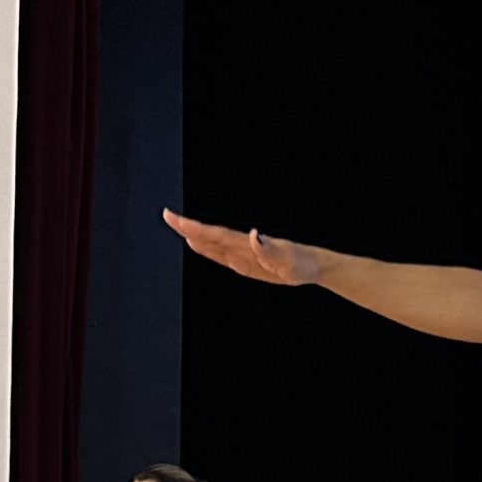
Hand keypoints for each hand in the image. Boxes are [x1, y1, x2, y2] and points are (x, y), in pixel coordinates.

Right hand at [163, 208, 322, 285]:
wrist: (314, 265)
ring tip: (179, 229)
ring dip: (196, 237)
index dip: (193, 227)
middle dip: (188, 227)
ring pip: (215, 245)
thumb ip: (268, 248)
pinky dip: (209, 250)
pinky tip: (201, 247)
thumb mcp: (287, 260)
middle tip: (167, 216)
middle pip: (210, 236)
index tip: (174, 218)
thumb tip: (252, 234)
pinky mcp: (249, 263)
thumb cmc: (302, 263)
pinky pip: (224, 256)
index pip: (215, 234)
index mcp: (248, 245)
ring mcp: (245, 254)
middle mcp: (243, 246)